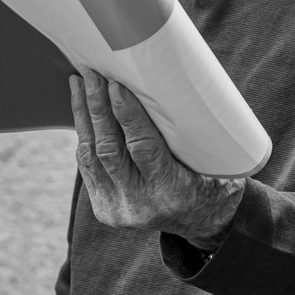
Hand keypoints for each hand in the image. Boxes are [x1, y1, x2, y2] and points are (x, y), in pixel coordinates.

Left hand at [70, 69, 241, 250]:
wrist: (204, 220)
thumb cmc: (215, 177)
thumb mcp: (210, 158)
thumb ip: (185, 132)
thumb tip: (167, 83)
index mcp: (171, 192)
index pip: (142, 147)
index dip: (127, 114)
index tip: (116, 85)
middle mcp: (140, 204)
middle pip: (110, 149)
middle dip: (98, 108)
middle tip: (92, 74)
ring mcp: (118, 209)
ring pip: (91, 156)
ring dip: (84, 117)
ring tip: (79, 83)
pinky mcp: (104, 209)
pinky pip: (88, 167)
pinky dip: (85, 136)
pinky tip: (82, 111)